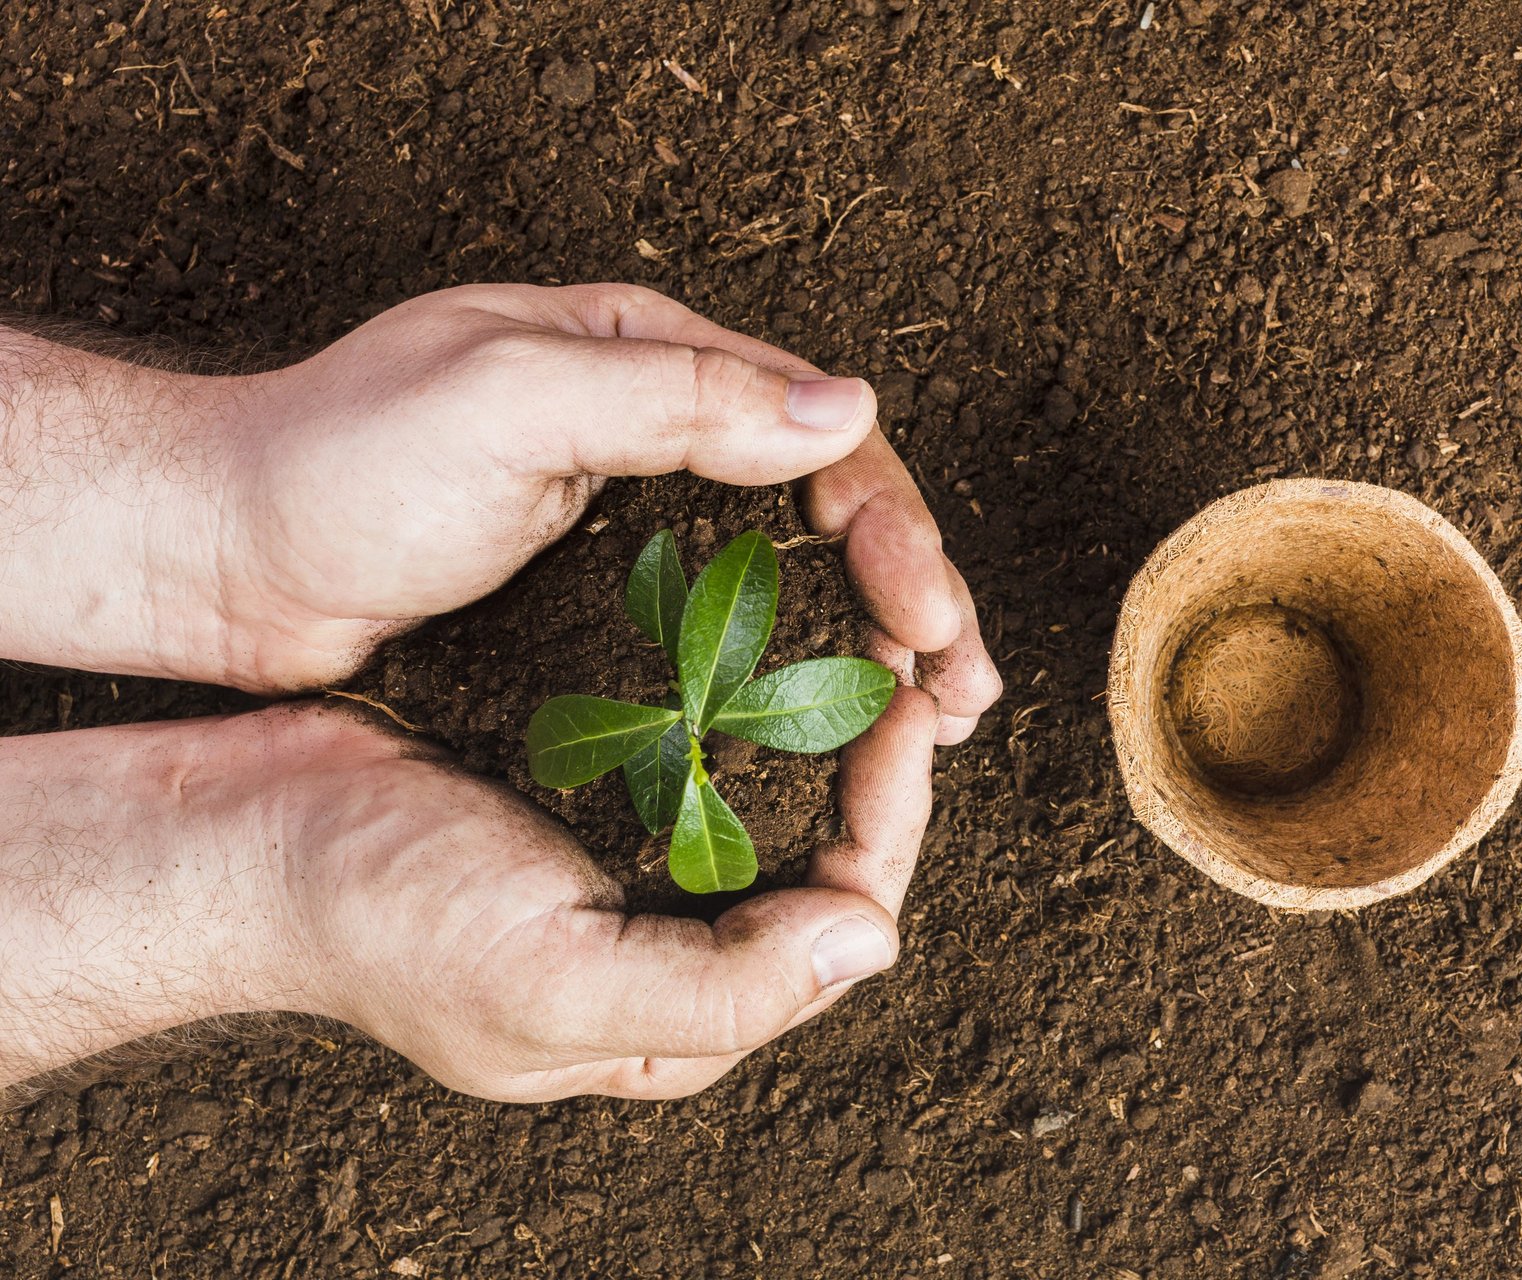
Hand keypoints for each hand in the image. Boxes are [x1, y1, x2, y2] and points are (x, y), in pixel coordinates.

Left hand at [0, 285, 998, 739]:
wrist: (220, 555)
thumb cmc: (338, 464)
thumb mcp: (505, 400)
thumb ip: (675, 397)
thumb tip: (844, 408)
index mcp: (647, 353)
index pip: (815, 426)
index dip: (891, 522)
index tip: (931, 615)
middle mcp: (655, 425)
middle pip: (824, 503)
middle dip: (909, 590)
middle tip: (962, 688)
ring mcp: (632, 510)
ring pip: (791, 566)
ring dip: (868, 638)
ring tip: (932, 717)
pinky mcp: (603, 588)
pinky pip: (729, 619)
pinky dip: (792, 666)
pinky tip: (828, 721)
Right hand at [0, 697, 939, 1102]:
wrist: (241, 836)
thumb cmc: (379, 920)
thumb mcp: (548, 985)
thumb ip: (720, 987)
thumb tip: (868, 946)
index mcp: (677, 1015)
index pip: (842, 922)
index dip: (892, 817)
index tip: (908, 709)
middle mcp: (671, 947)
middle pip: (826, 859)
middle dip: (879, 760)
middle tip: (911, 655)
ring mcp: (631, 870)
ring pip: (777, 797)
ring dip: (828, 718)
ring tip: (865, 631)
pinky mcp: (593, 799)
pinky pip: (708, 750)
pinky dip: (752, 694)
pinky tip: (768, 636)